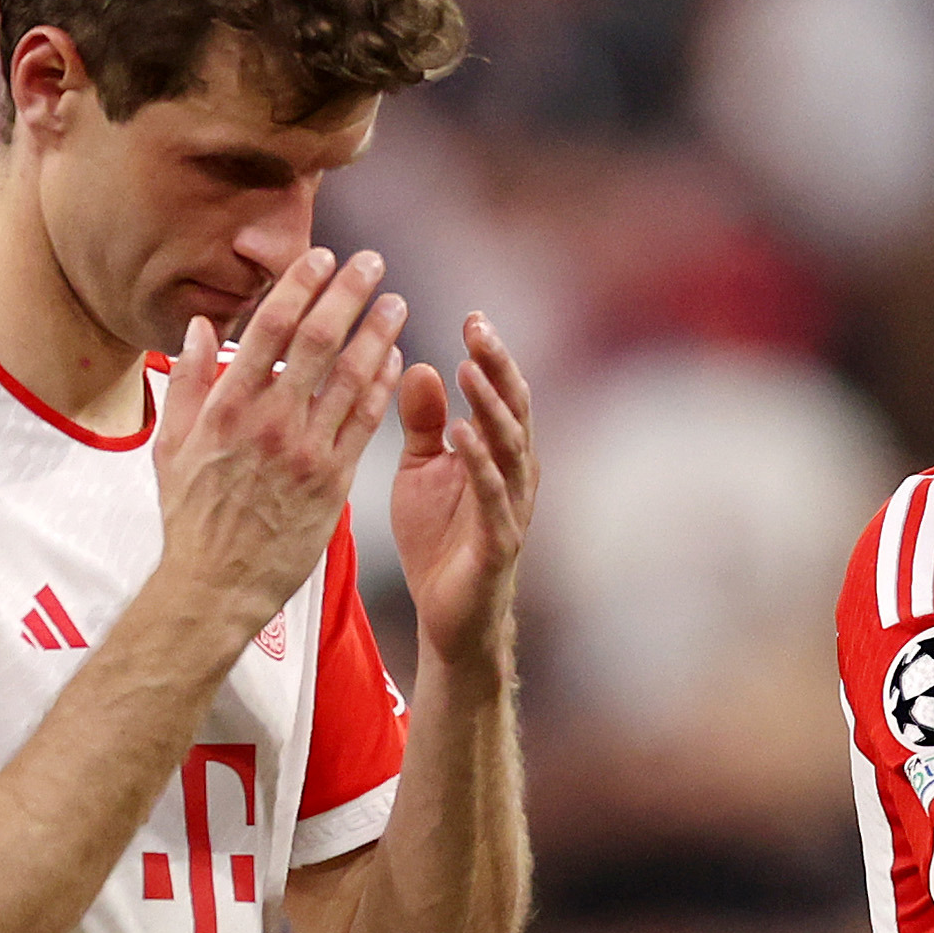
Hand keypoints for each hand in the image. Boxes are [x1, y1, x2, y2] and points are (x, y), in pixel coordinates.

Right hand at [146, 247, 408, 640]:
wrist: (216, 585)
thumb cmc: (190, 517)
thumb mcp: (170, 446)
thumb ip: (187, 382)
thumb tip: (203, 328)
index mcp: (227, 406)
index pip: (270, 327)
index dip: (300, 284)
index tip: (322, 257)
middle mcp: (269, 421)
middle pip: (318, 339)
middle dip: (349, 293)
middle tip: (372, 263)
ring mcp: (305, 451)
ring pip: (351, 377)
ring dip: (377, 333)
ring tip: (396, 303)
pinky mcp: (332, 481)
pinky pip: (365, 423)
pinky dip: (382, 386)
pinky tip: (396, 360)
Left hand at [388, 312, 533, 672]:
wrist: (447, 616)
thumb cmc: (438, 540)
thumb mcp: (420, 470)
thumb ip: (422, 422)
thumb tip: (419, 364)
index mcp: (496, 451)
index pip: (498, 393)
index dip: (490, 355)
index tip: (472, 316)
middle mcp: (513, 472)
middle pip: (513, 408)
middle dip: (497, 366)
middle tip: (477, 327)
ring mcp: (510, 506)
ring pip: (509, 445)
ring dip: (490, 405)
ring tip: (468, 369)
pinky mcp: (497, 541)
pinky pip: (492, 495)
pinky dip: (479, 461)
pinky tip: (460, 433)